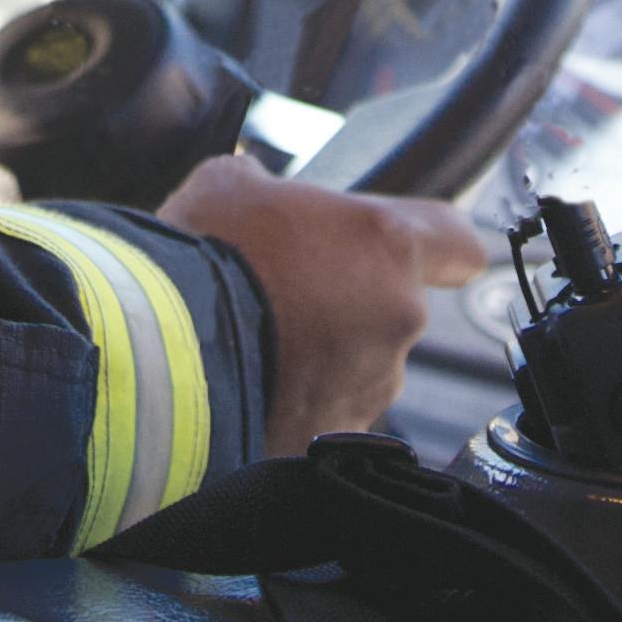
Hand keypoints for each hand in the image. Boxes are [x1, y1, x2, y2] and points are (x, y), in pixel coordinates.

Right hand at [160, 152, 488, 451]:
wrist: (163, 356)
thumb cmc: (204, 260)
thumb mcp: (228, 184)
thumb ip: (267, 185)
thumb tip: (258, 189)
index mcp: (386, 244)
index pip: (458, 242)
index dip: (439, 246)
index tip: (418, 250)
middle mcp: (398, 316)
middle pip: (394, 306)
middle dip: (349, 302)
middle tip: (285, 295)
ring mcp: (373, 384)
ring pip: (364, 363)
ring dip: (326, 356)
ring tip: (260, 345)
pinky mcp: (341, 437)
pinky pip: (330, 412)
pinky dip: (301, 403)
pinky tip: (252, 386)